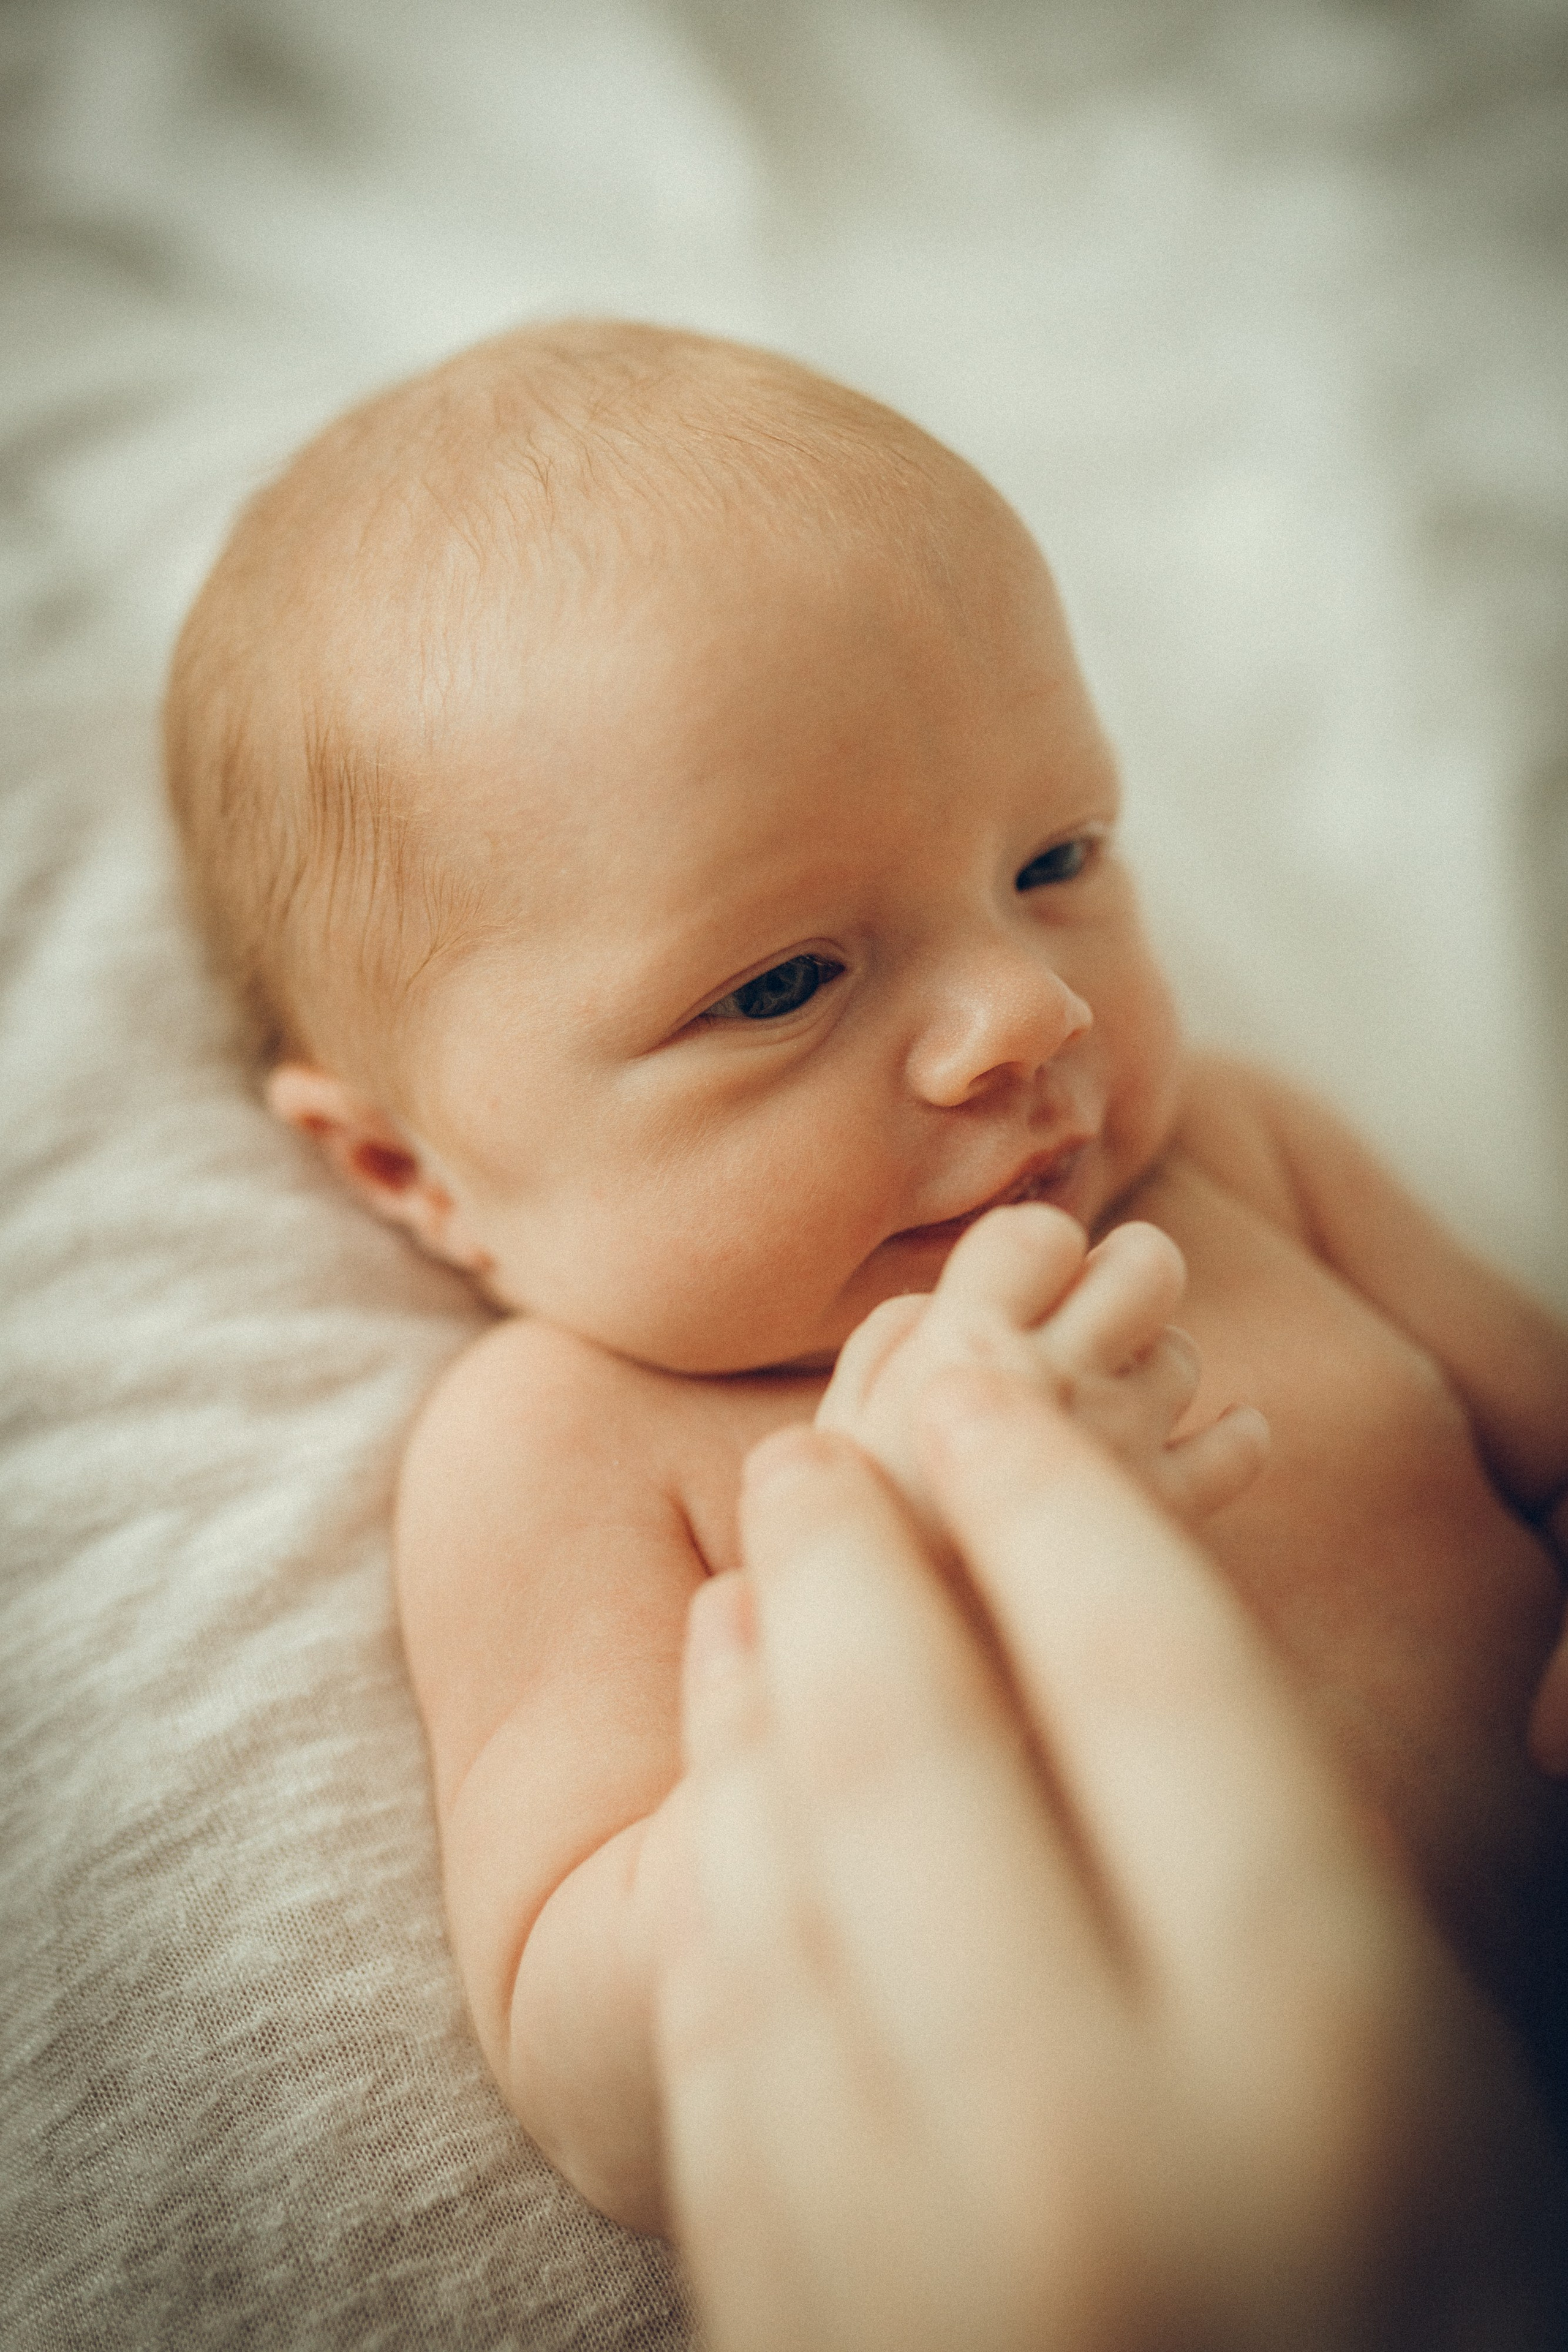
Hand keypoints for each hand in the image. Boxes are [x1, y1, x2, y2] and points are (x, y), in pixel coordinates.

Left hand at [657, 1371, 1567, 2351]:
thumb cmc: (1428, 2290)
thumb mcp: (1461, 2059)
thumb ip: (1366, 1845)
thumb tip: (1336, 1620)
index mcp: (1318, 2056)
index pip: (1143, 1666)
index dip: (1049, 1480)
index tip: (982, 1376)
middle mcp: (1099, 2141)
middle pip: (921, 1735)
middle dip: (863, 1544)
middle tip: (825, 1435)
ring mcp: (912, 2242)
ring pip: (780, 1859)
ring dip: (760, 1676)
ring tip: (763, 1562)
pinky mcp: (796, 2307)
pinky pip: (724, 2017)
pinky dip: (719, 1845)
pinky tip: (735, 1749)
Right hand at [818, 1201, 1267, 1532]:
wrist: (915, 1677)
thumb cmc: (857, 1545)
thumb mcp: (834, 1425)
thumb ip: (891, 1344)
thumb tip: (945, 1305)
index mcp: (965, 1349)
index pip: (1039, 1232)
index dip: (1028, 1252)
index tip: (1008, 1290)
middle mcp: (1061, 1379)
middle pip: (1148, 1264)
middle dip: (1123, 1276)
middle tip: (1086, 1315)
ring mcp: (1126, 1443)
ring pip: (1185, 1350)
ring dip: (1153, 1362)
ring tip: (1108, 1396)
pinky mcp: (1172, 1513)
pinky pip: (1240, 1447)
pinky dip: (1236, 1435)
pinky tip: (1219, 1435)